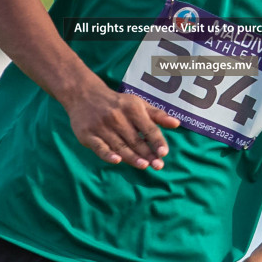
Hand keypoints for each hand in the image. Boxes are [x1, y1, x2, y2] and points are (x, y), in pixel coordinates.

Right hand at [61, 76, 179, 168]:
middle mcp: (117, 117)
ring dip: (132, 157)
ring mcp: (102, 126)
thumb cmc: (118, 103)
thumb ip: (157, 115)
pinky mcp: (88, 135)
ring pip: (120, 145)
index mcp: (132, 109)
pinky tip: (117, 160)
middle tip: (158, 166)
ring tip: (144, 166)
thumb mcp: (138, 104)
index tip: (164, 153)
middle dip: (147, 153)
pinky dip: (108, 154)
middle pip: (135, 139)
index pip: (148, 128)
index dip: (157, 141)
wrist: (84, 95)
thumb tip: (176, 124)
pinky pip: (99, 147)